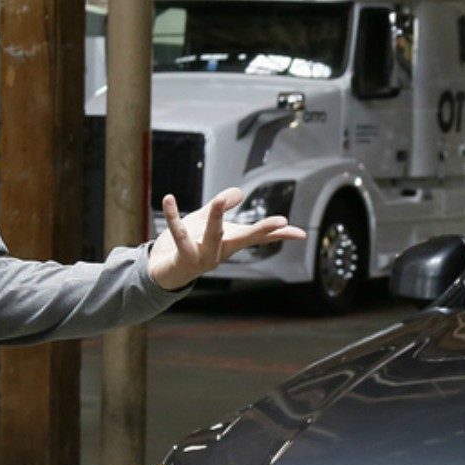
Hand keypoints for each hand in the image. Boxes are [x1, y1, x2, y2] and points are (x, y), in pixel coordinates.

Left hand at [147, 187, 308, 290]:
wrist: (164, 271)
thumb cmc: (188, 245)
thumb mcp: (206, 221)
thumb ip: (221, 206)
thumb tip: (239, 192)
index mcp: (230, 242)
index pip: (259, 237)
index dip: (280, 235)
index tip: (301, 233)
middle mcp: (221, 251)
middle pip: (245, 238)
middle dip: (263, 229)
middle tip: (282, 220)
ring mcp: (203, 256)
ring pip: (213, 235)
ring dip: (216, 217)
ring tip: (218, 200)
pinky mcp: (183, 257)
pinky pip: (179, 234)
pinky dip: (173, 216)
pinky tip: (168, 199)